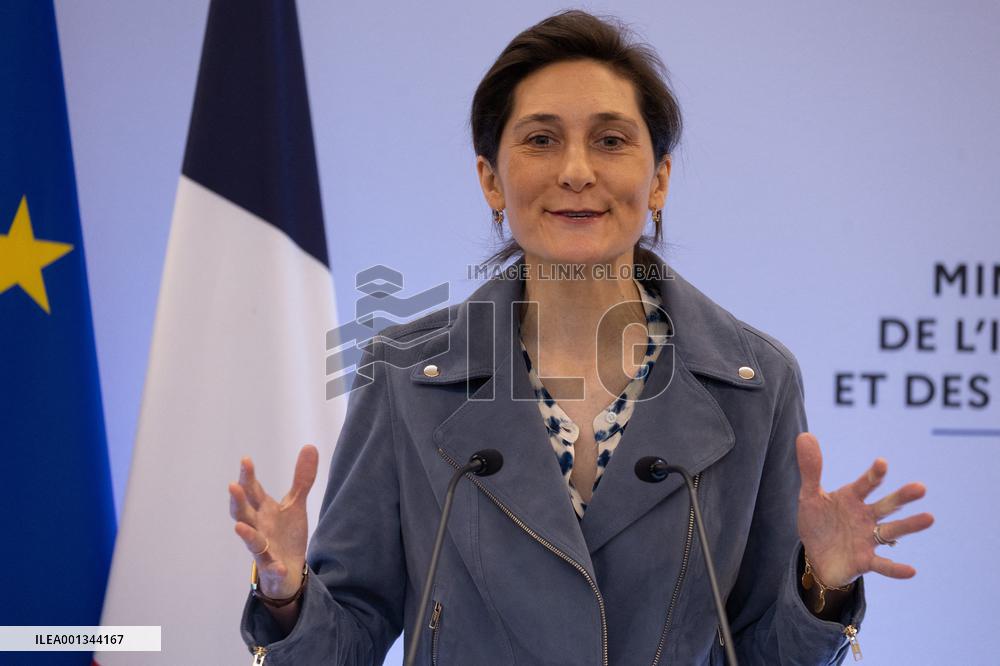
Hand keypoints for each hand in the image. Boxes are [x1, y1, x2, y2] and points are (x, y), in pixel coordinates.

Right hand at [229, 445, 318, 597]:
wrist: (287, 570)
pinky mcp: (272, 567)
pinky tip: (278, 567)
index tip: (246, 459)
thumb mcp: (295, 504)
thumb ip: (302, 479)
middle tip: (233, 486)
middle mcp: (258, 527)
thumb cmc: (285, 534)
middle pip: (243, 513)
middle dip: (238, 501)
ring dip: (246, 534)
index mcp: (263, 510)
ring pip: (252, 541)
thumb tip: (310, 446)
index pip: (253, 490)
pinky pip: (271, 568)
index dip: (248, 476)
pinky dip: (274, 567)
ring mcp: (263, 549)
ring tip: (239, 527)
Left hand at [795, 432, 933, 587]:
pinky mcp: (865, 561)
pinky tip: (911, 570)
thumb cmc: (818, 522)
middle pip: (886, 505)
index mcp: (852, 499)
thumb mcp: (809, 496)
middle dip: (901, 497)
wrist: (815, 555)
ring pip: (891, 531)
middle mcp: (865, 517)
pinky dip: (895, 569)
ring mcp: (867, 539)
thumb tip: (805, 434)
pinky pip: (882, 565)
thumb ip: (810, 469)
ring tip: (929, 518)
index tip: (882, 463)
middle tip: (920, 487)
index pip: (865, 484)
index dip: (874, 474)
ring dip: (909, 526)